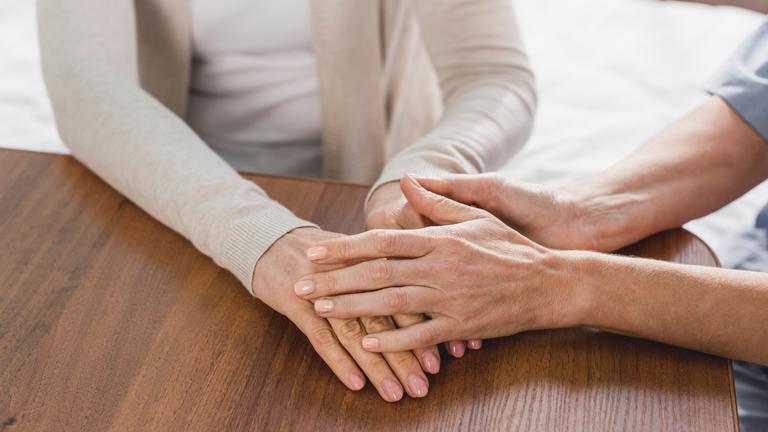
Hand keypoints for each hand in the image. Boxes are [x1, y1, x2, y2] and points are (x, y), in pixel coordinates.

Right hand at [253, 227, 429, 400]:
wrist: (268, 241)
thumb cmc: (321, 255)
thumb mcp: (356, 255)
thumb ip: (388, 276)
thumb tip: (427, 305)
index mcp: (369, 259)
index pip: (404, 297)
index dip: (423, 329)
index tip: (440, 360)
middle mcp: (349, 273)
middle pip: (383, 319)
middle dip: (405, 356)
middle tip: (422, 386)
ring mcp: (321, 289)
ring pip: (355, 332)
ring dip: (376, 366)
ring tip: (394, 392)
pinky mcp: (295, 302)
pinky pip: (320, 337)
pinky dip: (339, 362)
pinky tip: (356, 383)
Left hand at [295, 176, 579, 351]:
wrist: (550, 283)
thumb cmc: (511, 246)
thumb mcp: (477, 215)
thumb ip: (437, 201)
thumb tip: (408, 180)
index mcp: (439, 239)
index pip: (381, 241)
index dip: (344, 247)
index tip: (314, 251)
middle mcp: (439, 267)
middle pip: (376, 273)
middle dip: (334, 279)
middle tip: (301, 286)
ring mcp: (450, 299)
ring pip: (392, 304)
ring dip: (352, 308)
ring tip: (321, 310)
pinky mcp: (462, 326)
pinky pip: (421, 335)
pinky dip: (393, 339)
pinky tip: (368, 341)